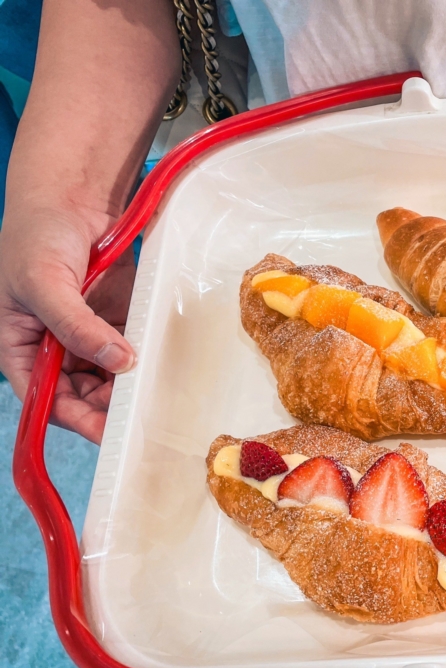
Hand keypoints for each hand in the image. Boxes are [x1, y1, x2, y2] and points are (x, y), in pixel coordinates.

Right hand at [0, 206, 135, 442]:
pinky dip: (143, 362)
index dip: (74, 418)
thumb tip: (118, 362)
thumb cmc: (39, 235)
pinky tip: (161, 370)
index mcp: (21, 346)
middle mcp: (54, 347)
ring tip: (154, 398)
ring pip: (109, 377)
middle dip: (108, 407)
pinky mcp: (116, 320)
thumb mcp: (46, 283)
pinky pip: (131, 351)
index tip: (107, 432)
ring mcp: (87, 334)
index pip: (45, 398)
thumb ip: (77, 326)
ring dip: (128, 388)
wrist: (71, 196)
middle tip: (141, 417)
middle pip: (81, 395)